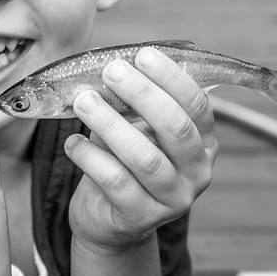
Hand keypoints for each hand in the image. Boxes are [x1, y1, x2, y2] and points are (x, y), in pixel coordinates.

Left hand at [65, 47, 216, 252]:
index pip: (197, 105)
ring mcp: (173, 199)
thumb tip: (112, 65)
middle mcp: (197, 172)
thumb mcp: (135, 129)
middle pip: (175, 128)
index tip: (144, 54)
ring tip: (83, 101)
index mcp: (203, 142)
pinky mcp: (142, 218)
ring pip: (144, 157)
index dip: (172, 78)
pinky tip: (73, 141)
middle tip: (111, 70)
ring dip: (110, 124)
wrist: (108, 221)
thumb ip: (132, 104)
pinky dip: (90, 157)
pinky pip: (115, 182)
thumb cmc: (123, 162)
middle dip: (142, 94)